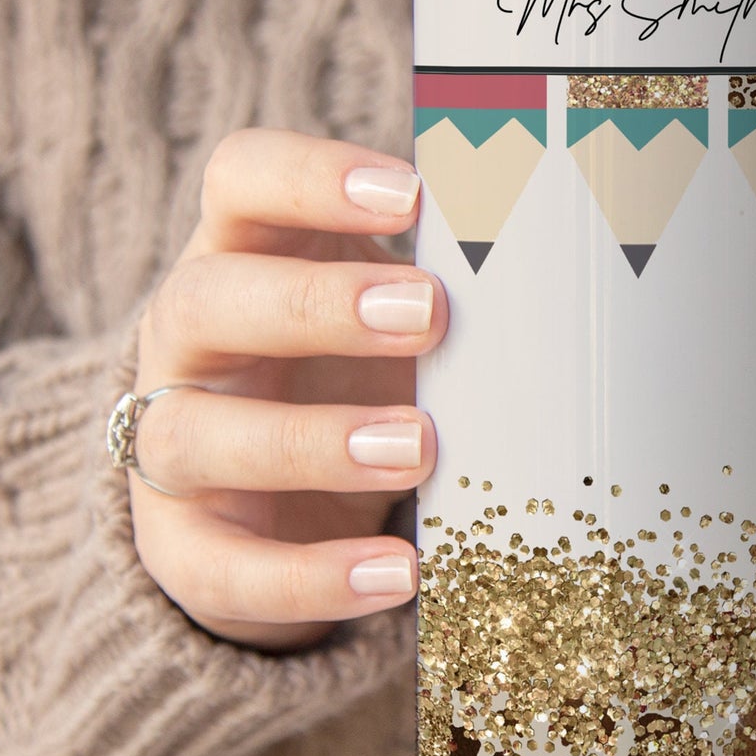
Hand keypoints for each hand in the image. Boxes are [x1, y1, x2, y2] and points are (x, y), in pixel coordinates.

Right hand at [126, 128, 443, 650]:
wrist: (276, 504)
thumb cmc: (356, 370)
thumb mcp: (392, 313)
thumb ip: (452, 286)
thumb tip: (584, 274)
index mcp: (243, 253)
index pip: (240, 180)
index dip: (309, 178)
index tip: (410, 196)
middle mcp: (187, 340)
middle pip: (204, 300)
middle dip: (315, 305)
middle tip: (429, 314)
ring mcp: (171, 444)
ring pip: (192, 435)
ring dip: (309, 442)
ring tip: (418, 449)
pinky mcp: (183, 548)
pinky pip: (223, 570)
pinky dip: (313, 576)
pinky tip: (400, 574)